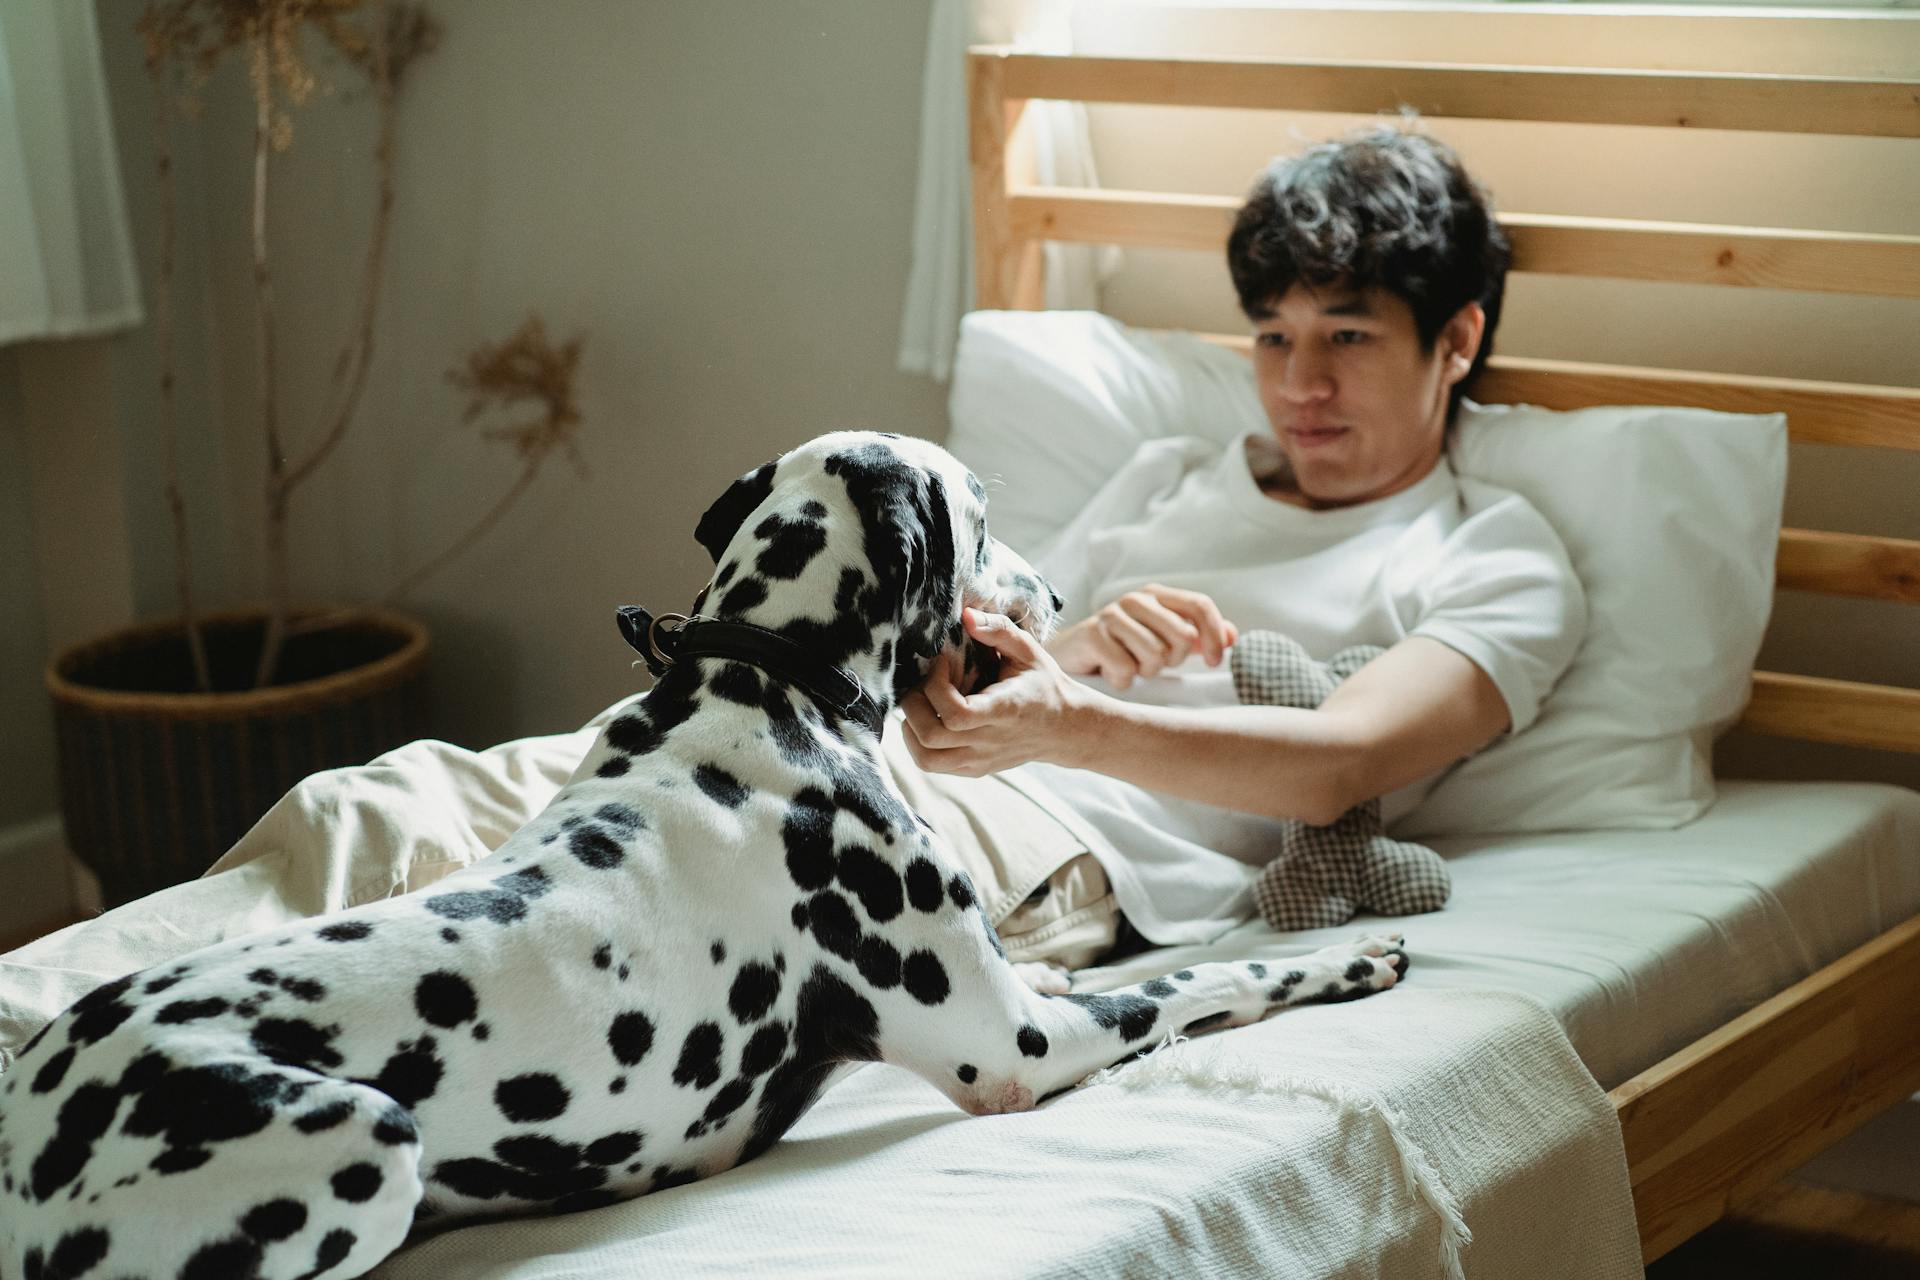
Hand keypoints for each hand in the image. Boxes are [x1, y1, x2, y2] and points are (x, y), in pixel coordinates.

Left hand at [900, 609, 1089, 776]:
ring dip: (910, 728)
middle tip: (924, 682)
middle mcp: (990, 741)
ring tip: (922, 703)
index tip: (941, 662)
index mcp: (1005, 710)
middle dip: (914, 704)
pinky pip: (932, 764)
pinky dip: (919, 741)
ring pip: (925, 759)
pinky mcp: (974, 769)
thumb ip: (998, 630)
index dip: (935, 686)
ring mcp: (980, 760)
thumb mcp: (1028, 650)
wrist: (1065, 727)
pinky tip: (931, 717)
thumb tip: (965, 615)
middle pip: (930, 737)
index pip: (955, 714)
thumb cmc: (1044, 683)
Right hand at [1045, 584, 1238, 689]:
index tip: (1213, 662)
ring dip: (1145, 672)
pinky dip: (1122, 681)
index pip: (1199, 605)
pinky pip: (1127, 670)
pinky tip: (1109, 672)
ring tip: (1128, 666)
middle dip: (1172, 660)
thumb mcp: (1162, 639)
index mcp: (1156, 595)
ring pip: (1155, 656)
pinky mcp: (1092, 636)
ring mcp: (1111, 615)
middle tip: (1151, 663)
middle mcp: (1135, 599)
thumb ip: (1199, 636)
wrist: (1069, 657)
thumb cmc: (1122, 649)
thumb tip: (1232, 637)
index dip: (1214, 635)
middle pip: (1182, 636)